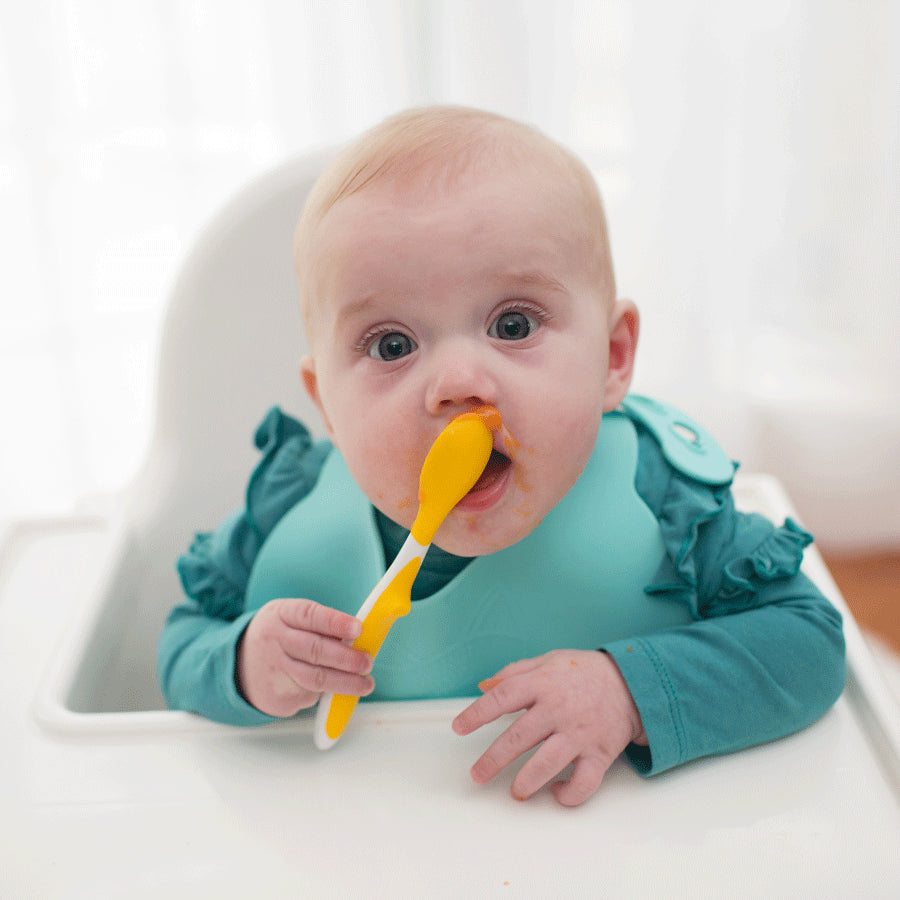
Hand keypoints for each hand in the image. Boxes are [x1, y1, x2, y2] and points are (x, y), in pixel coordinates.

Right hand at [236, 598, 373, 716]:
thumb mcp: (290, 618)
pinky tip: (336, 687)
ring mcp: (274, 670)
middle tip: (367, 662)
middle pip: (314, 650)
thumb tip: (357, 638)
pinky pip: (310, 695)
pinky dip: (328, 692)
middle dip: (346, 658)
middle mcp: (274, 640)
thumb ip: (319, 624)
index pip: (309, 615)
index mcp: (281, 614)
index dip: (335, 622)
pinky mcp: (277, 697)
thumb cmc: (278, 637)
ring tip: (366, 683)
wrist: (238, 665)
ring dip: (346, 683)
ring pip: (316, 679)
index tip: (358, 628)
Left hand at [452, 650, 646, 806]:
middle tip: (477, 776)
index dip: (477, 714)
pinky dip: (568, 794)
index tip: (458, 728)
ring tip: (514, 792)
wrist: (632, 681)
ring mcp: (579, 733)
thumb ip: (514, 672)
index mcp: (543, 683)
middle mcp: (559, 709)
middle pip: (518, 738)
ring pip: (547, 764)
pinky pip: (583, 782)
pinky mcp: (599, 753)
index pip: (502, 698)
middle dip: (493, 760)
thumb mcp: (548, 660)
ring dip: (526, 782)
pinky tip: (555, 793)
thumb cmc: (584, 671)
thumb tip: (484, 686)